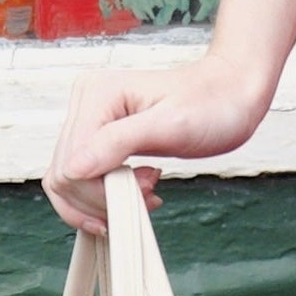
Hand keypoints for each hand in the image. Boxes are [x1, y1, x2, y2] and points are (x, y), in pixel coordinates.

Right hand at [49, 51, 270, 234]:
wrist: (232, 94)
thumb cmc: (212, 104)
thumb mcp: (171, 125)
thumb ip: (118, 144)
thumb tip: (72, 170)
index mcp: (96, 94)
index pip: (71, 166)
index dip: (101, 193)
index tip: (146, 190)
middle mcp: (86, 103)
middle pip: (64, 176)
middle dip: (103, 198)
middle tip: (148, 192)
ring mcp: (91, 119)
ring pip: (69, 181)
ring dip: (104, 200)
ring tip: (145, 193)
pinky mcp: (100, 136)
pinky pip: (83, 177)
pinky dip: (106, 195)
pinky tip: (137, 192)